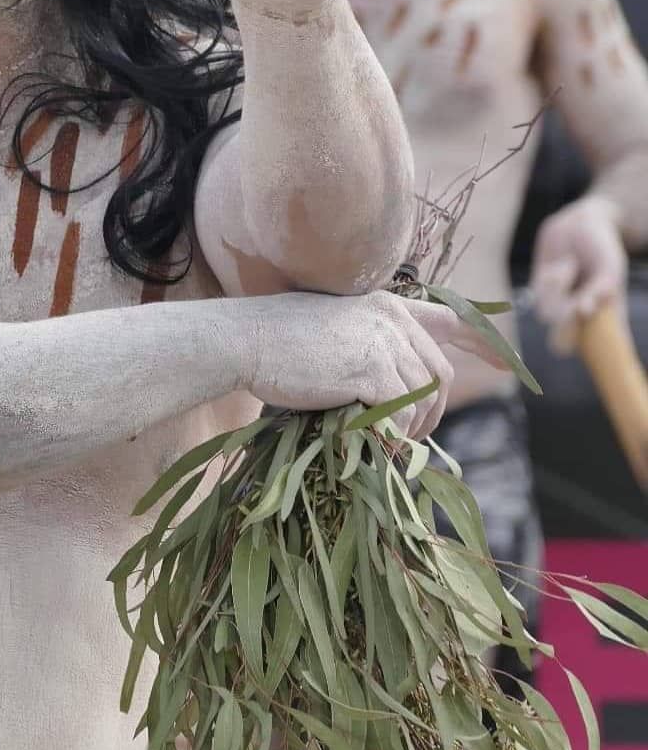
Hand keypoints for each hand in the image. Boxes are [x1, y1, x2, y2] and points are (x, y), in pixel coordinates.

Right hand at [245, 291, 509, 440]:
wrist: (244, 340)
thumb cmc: (275, 345)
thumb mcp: (332, 337)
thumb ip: (368, 356)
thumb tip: (393, 401)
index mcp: (384, 305)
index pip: (448, 318)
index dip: (481, 342)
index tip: (505, 366)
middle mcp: (392, 317)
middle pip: (437, 373)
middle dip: (432, 412)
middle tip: (409, 439)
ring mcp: (385, 342)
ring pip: (423, 397)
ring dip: (411, 429)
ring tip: (386, 445)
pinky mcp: (373, 370)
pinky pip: (402, 413)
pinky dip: (393, 435)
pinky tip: (374, 444)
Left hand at [530, 194, 627, 353]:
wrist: (582, 223)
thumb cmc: (602, 247)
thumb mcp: (609, 267)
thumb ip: (599, 291)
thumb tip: (585, 311)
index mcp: (603, 321)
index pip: (600, 354)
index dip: (597, 365)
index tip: (594, 362)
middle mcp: (579, 320)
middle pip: (562, 343)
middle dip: (566, 327)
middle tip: (580, 305)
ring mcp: (557, 307)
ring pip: (549, 314)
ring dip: (560, 289)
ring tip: (572, 266)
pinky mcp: (539, 292)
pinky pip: (541, 293)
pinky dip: (554, 278)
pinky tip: (563, 265)